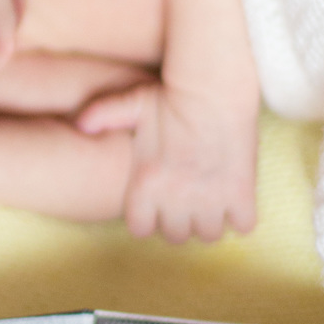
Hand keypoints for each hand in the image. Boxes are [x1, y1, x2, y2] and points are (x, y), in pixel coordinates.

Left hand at [77, 82, 256, 241]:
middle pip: (177, 236)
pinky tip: (237, 197)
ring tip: (213, 202)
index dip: (150, 219)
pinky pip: (244, 225)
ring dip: (211, 222)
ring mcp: (210, 198)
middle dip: (181, 222)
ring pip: (209, 235)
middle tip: (188, 202)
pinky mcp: (241, 193)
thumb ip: (101, 115)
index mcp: (146, 183)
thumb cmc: (169, 95)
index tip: (159, 205)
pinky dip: (242, 216)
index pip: (141, 229)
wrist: (213, 87)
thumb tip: (80, 124)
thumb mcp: (130, 103)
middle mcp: (175, 197)